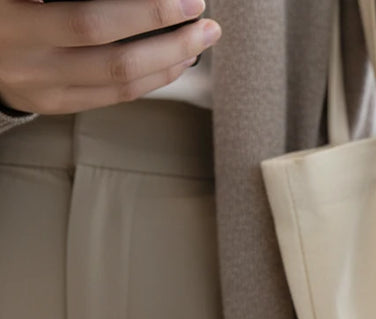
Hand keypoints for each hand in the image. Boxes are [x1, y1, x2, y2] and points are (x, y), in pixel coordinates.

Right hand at [0, 0, 218, 115]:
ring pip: (121, 84)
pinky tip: (177, 62)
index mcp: (15, 22)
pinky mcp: (53, 105)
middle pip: (115, 60)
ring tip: (200, 40)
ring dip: (171, 62)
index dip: (146, 12)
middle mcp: (27, 60)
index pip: (91, 22)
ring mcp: (41, 88)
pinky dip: (153, 79)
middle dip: (171, 40)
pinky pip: (114, 97)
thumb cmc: (5, 5)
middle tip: (207, 21)